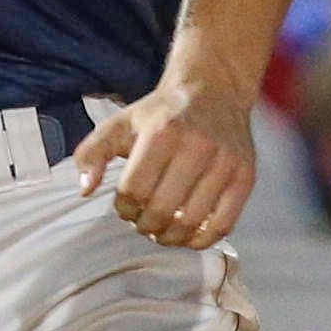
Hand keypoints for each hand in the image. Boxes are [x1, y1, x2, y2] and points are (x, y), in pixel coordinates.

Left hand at [74, 82, 257, 248]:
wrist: (213, 91)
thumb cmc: (161, 113)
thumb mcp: (119, 123)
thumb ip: (92, 153)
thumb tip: (85, 189)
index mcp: (162, 133)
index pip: (134, 191)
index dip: (124, 208)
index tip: (125, 207)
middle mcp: (197, 146)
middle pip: (161, 209)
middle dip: (145, 225)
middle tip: (142, 222)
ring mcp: (225, 162)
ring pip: (191, 222)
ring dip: (170, 236)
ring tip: (162, 231)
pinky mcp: (245, 176)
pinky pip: (224, 223)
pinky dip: (203, 240)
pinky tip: (188, 236)